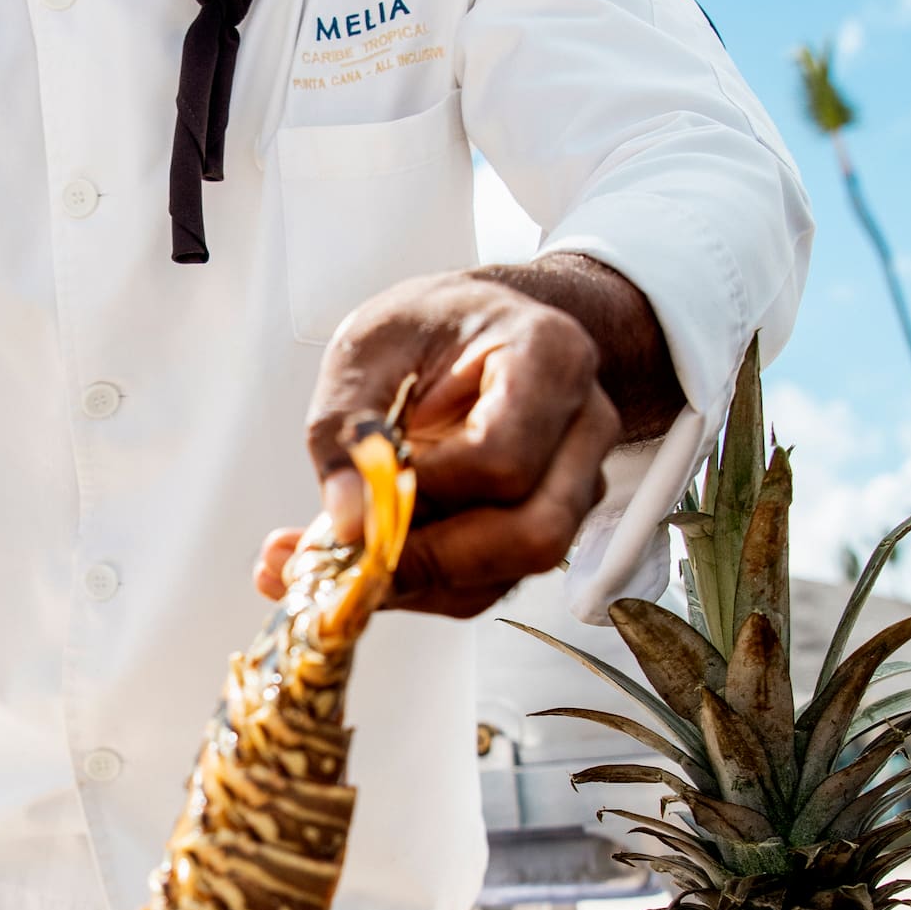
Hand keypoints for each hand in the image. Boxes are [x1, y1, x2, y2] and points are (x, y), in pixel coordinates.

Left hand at [259, 264, 644, 617]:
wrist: (470, 326)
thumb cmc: (426, 327)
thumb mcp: (367, 350)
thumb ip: (349, 428)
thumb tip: (348, 522)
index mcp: (551, 357)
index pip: (502, 457)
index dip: (427, 491)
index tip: (362, 493)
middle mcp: (584, 425)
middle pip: (534, 532)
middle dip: (430, 559)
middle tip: (337, 556)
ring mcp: (577, 481)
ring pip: (512, 569)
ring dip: (417, 580)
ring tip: (326, 557)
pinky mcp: (546, 523)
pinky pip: (488, 581)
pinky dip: (419, 583)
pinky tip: (359, 558)